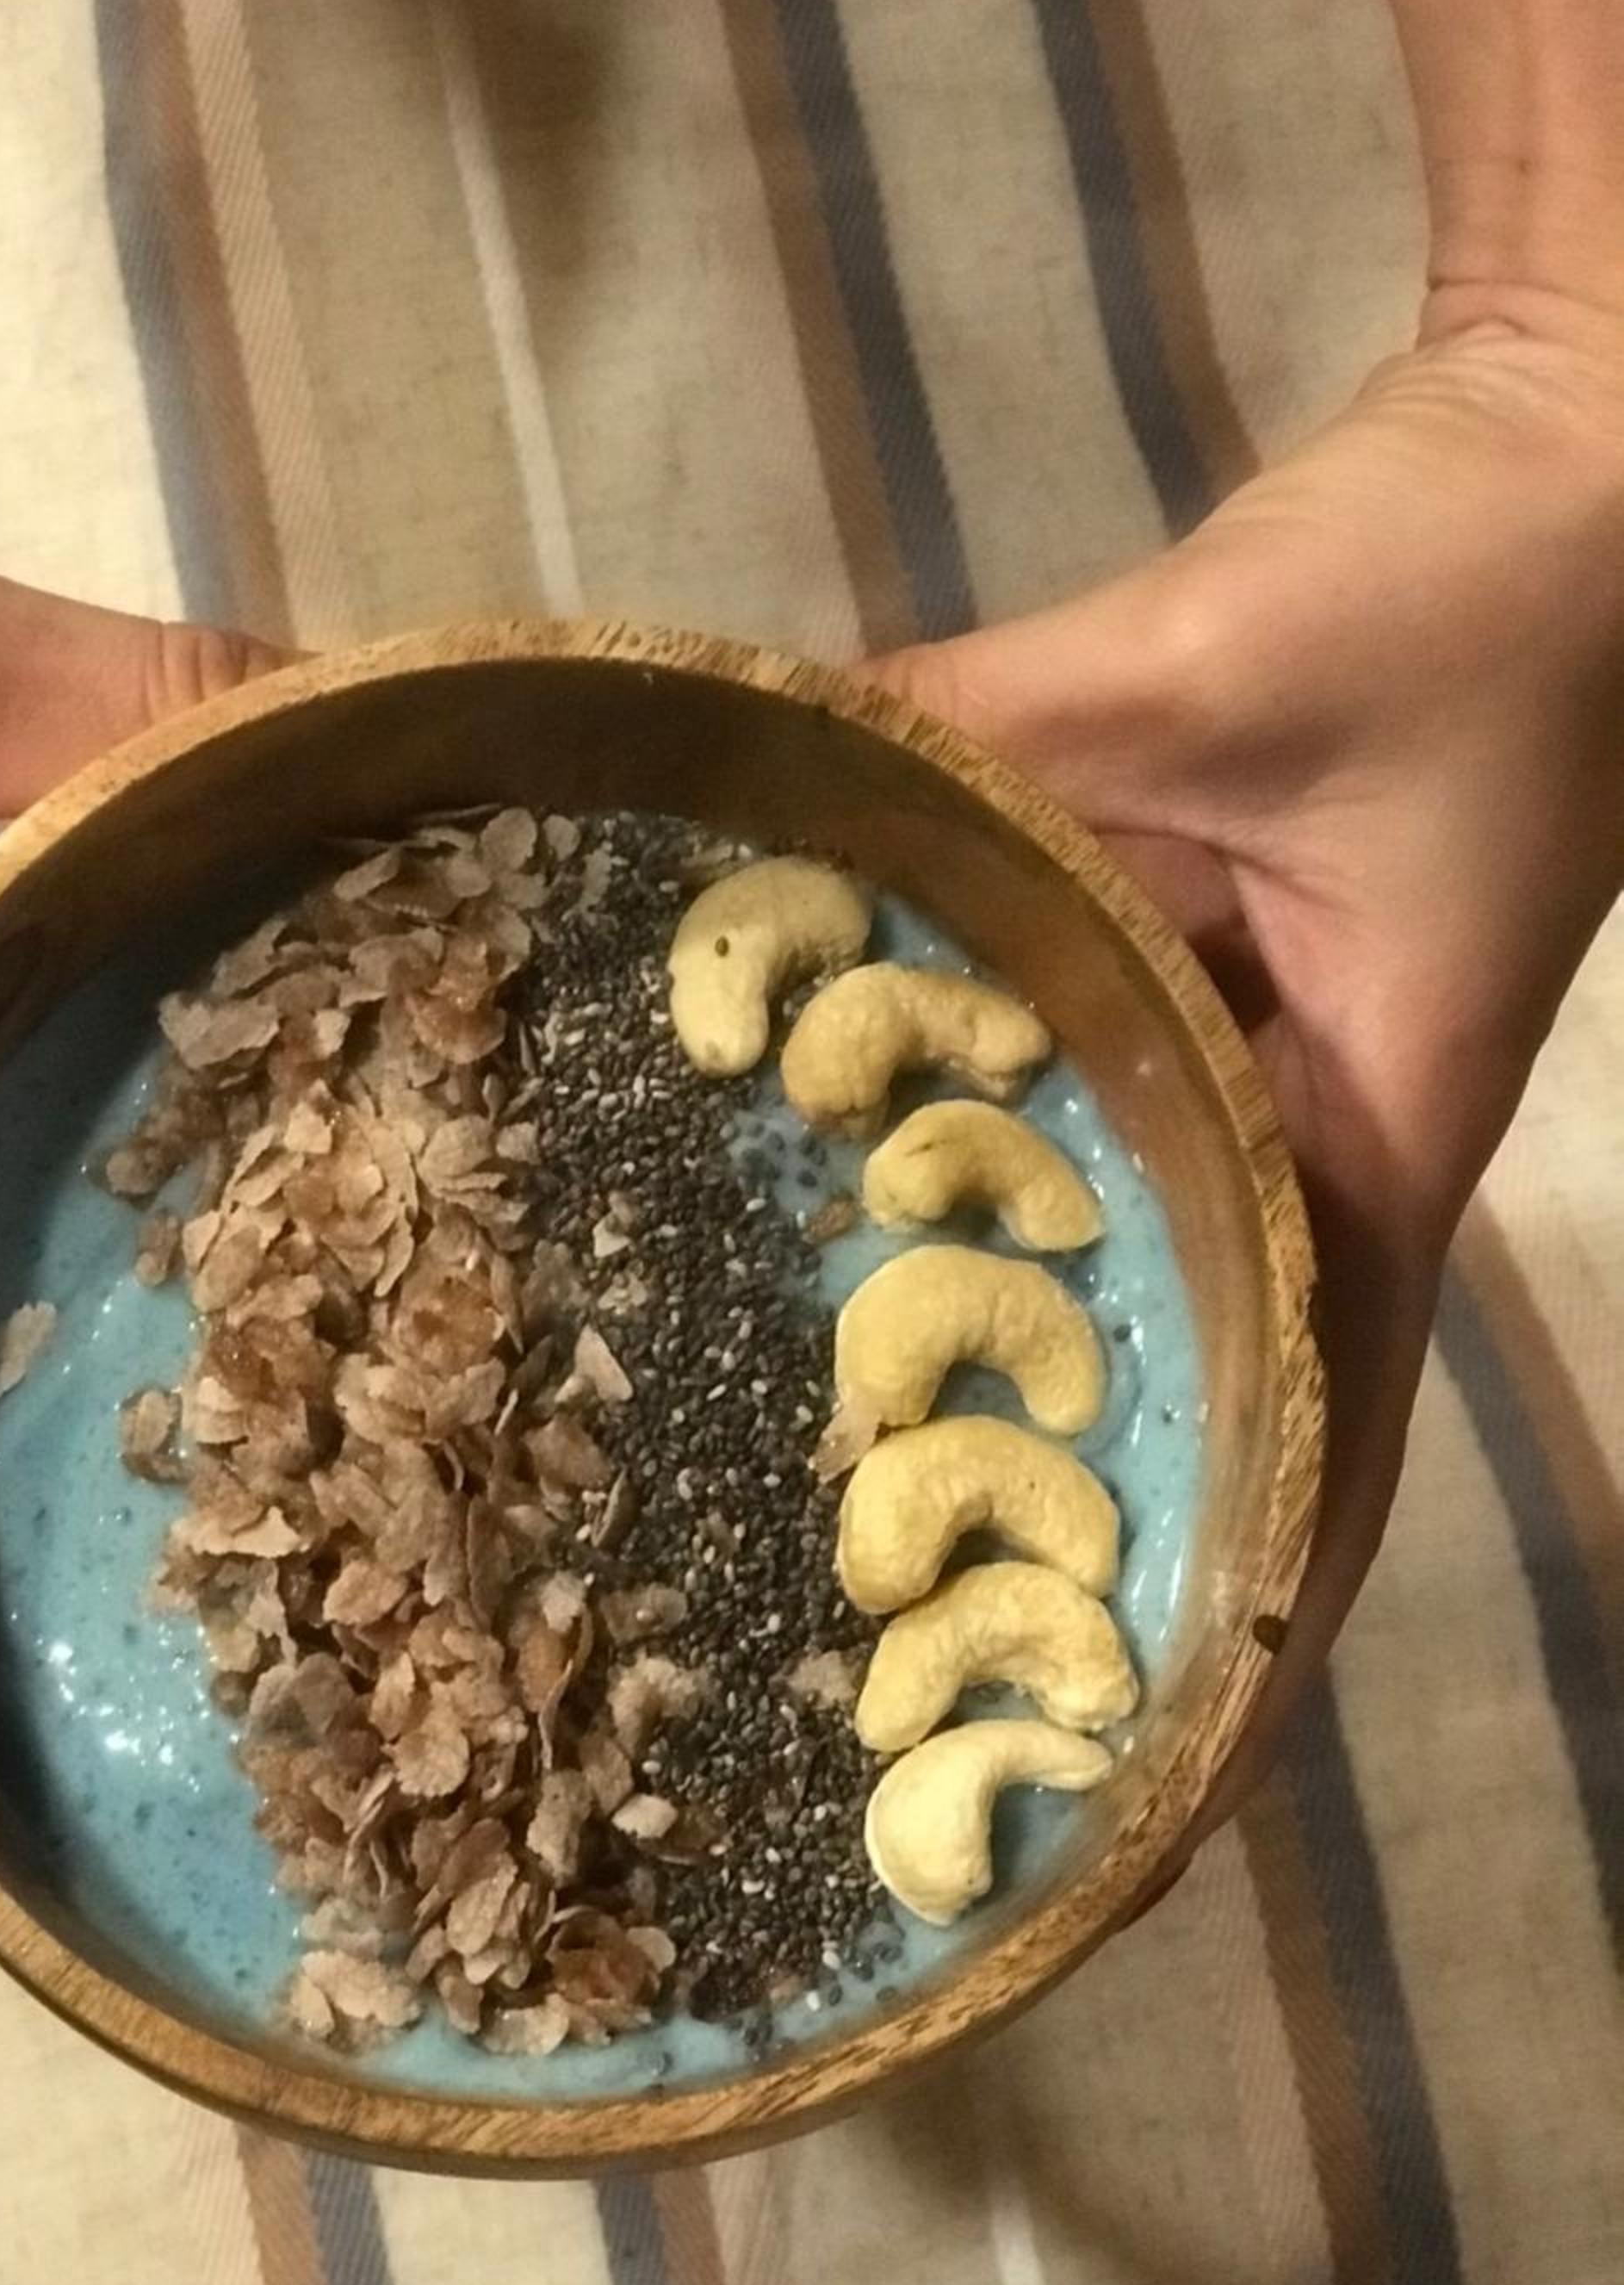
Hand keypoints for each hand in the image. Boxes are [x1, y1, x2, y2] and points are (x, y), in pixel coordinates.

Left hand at [875, 316, 1623, 1840]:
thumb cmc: (1464, 593)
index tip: (1111, 1832)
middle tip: (858, 1701)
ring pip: (1094, 1260)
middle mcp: (1293, 1147)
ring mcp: (1228, 1066)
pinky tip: (761, 1177)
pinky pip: (1033, 1081)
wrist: (1566, 452)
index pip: (1312, 1470)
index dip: (1225, 1666)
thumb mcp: (1209, 671)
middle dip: (1050, 1556)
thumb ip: (978, 733)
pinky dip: (922, 1140)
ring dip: (964, 1371)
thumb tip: (743, 770)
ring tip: (763, 1501)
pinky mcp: (1171, 963)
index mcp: (1362, 1152)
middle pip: (1179, 1401)